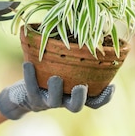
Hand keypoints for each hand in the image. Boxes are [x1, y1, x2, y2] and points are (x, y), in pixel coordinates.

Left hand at [0, 62, 115, 119]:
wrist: (23, 95)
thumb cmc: (50, 75)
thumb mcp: (66, 67)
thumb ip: (77, 57)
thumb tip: (88, 28)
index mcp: (76, 94)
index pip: (95, 102)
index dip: (104, 97)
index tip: (111, 86)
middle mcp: (64, 101)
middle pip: (76, 107)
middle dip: (80, 98)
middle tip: (81, 87)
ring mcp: (48, 101)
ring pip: (54, 101)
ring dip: (56, 89)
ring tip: (56, 78)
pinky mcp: (32, 98)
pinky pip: (31, 88)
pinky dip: (29, 76)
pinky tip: (28, 64)